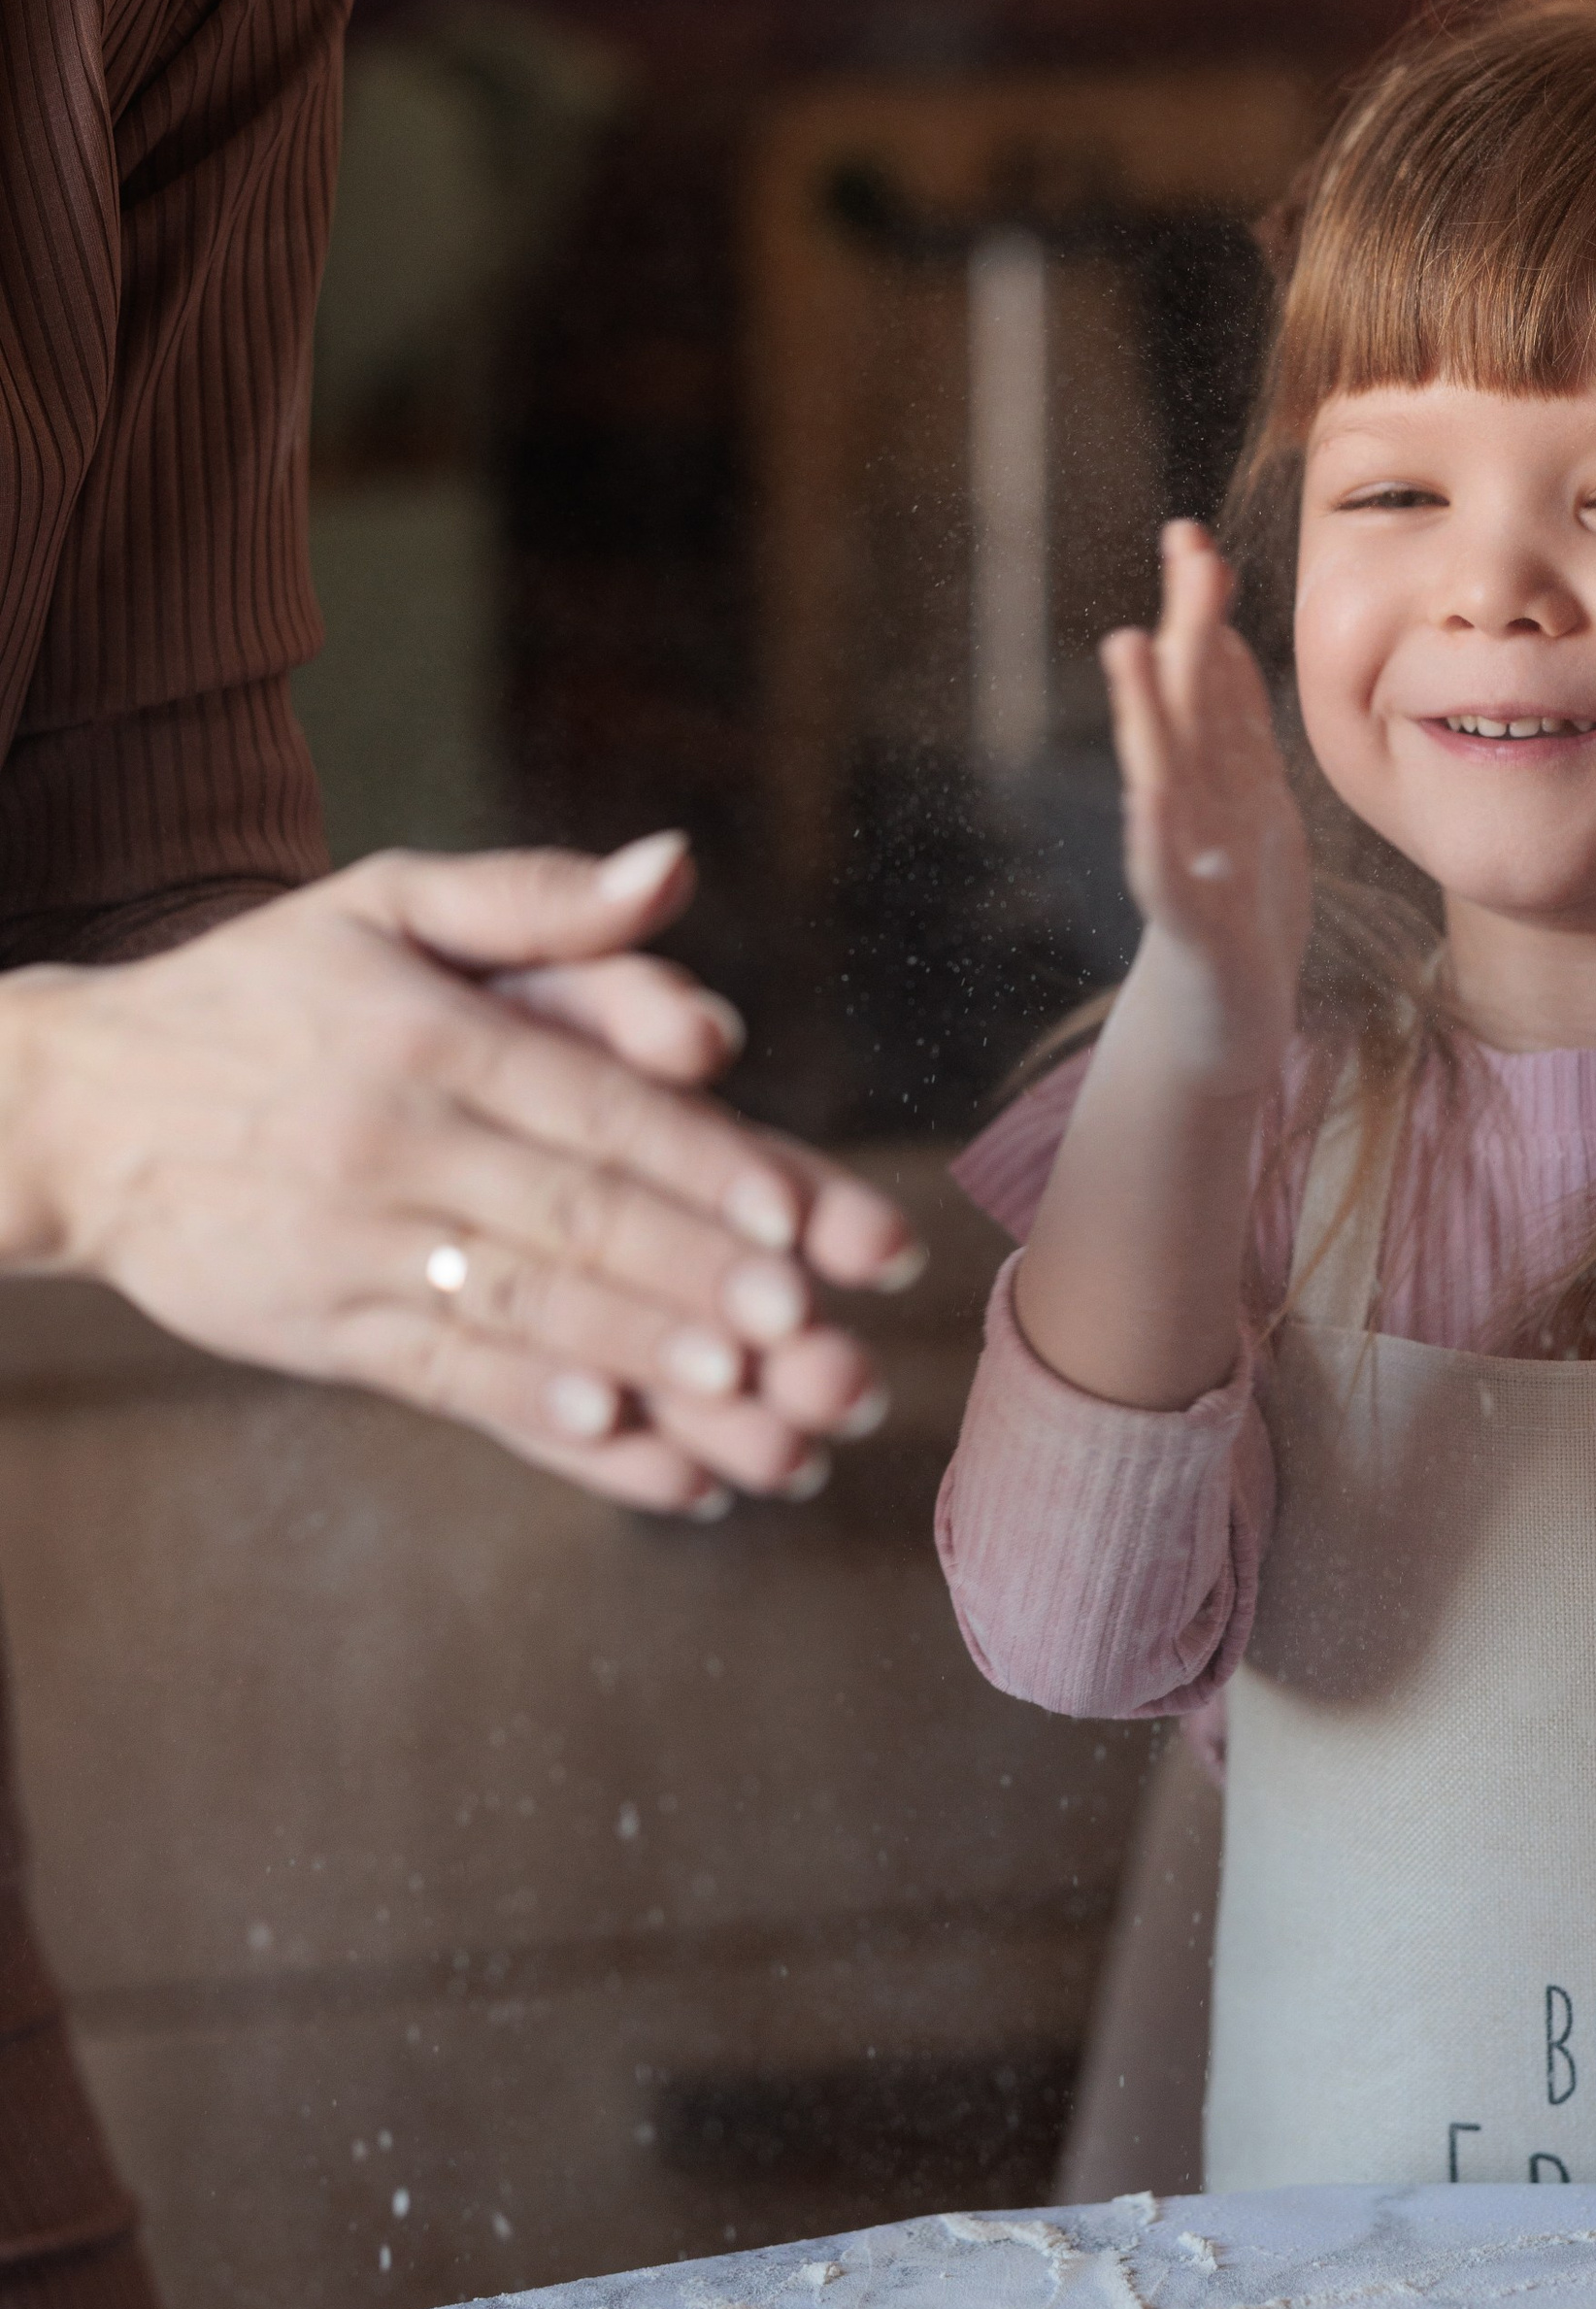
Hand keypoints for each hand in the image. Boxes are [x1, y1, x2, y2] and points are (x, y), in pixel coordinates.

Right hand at [0, 835, 921, 1513]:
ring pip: (520, 1310)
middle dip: (696, 1277)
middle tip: (802, 1325)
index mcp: (429, 1033)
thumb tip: (674, 866)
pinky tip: (628, 1442)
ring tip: (749, 1401)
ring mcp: (355, 1245)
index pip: (588, 1105)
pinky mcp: (322, 1330)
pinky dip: (539, 1418)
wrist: (80, 1107)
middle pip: (571, 1217)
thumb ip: (539, 897)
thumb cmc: (268, 992)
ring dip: (641, 1362)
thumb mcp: (388, 903)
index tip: (793, 1218)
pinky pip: (445, 1382)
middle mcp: (395, 1141)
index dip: (698, 1162)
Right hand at [1102, 521, 1310, 1099]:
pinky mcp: (1188, 924)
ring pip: (1162, 773)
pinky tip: (1147, 793)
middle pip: (1184, 703)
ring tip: (1129, 647)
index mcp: (1213, 774)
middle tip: (1185, 548)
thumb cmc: (1240, 902)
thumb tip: (1219, 629)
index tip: (1194, 533)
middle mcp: (1188, 805)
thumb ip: (1234, 720)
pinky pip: (1165, 873)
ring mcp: (1181, 861)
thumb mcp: (1251, 797)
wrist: (1227, 1018)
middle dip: (1184, 626)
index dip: (1201, 608)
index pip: (1206, 676)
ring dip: (1145, 710)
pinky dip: (1154, 833)